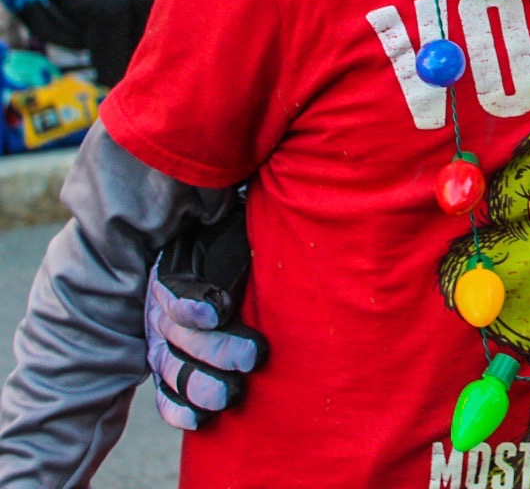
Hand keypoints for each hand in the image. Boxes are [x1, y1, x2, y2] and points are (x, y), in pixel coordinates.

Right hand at [146, 210, 263, 431]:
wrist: (223, 253)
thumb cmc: (238, 238)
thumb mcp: (235, 227)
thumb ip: (237, 230)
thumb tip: (251, 220)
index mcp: (176, 271)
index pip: (176, 290)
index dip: (193, 303)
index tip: (219, 311)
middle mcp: (163, 308)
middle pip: (182, 335)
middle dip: (217, 349)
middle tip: (254, 356)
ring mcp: (163, 340)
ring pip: (173, 367)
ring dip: (200, 384)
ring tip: (231, 395)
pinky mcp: (171, 366)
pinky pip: (166, 393)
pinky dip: (179, 409)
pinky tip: (200, 420)